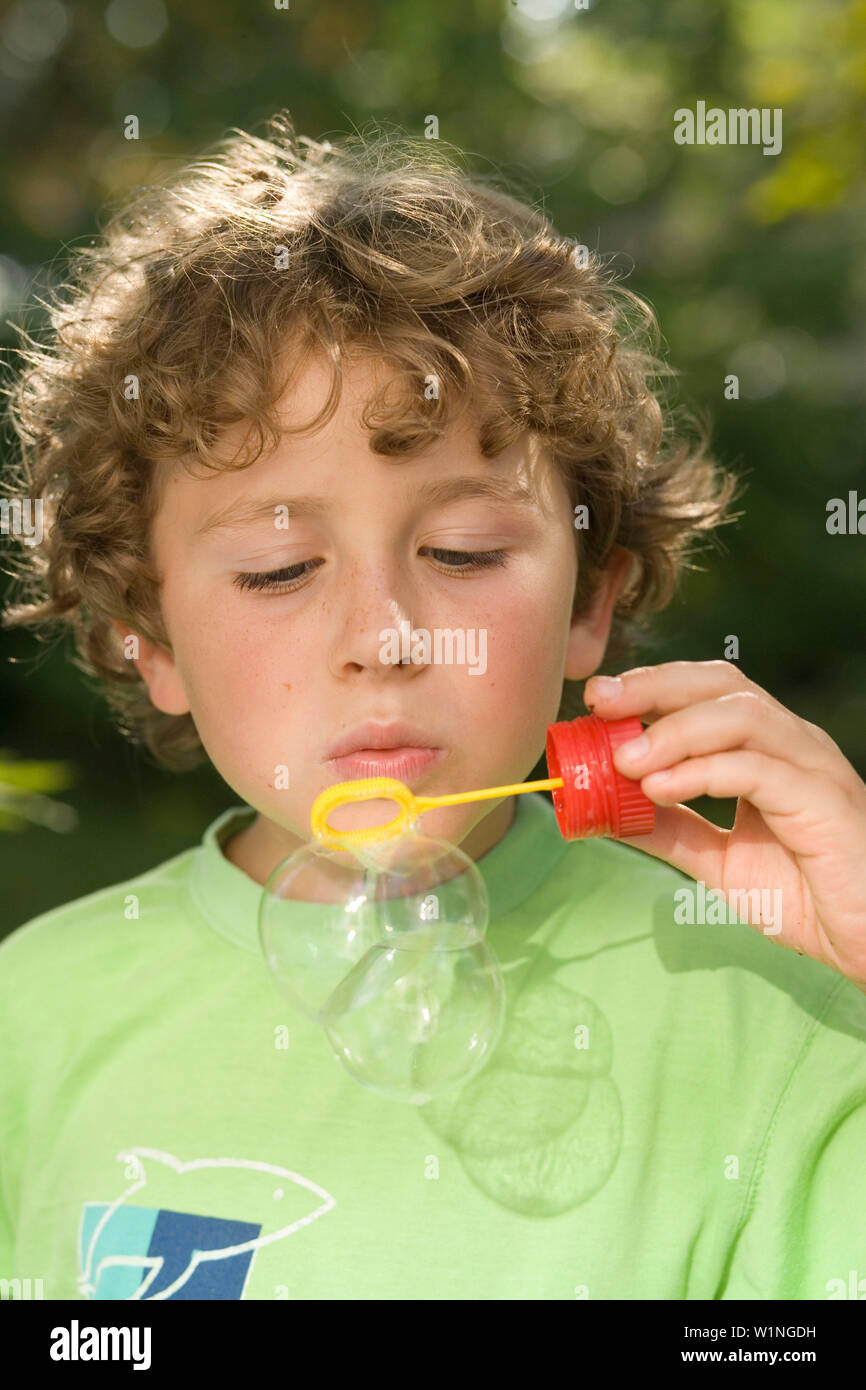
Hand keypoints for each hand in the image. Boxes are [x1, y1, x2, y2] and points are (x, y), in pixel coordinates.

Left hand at [583, 661, 865, 991]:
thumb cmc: (808, 897)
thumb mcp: (719, 861)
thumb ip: (671, 831)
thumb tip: (608, 811)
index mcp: (768, 749)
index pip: (707, 692)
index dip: (652, 685)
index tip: (597, 699)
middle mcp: (792, 745)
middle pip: (722, 685)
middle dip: (654, 686)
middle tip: (600, 704)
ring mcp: (811, 767)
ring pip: (741, 715)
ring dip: (673, 731)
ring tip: (624, 760)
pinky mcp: (822, 801)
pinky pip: (758, 769)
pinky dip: (703, 771)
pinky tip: (661, 788)